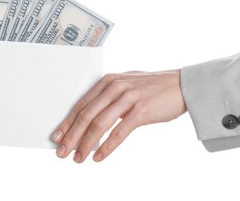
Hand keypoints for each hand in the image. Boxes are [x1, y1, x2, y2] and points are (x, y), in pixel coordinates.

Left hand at [51, 70, 186, 162]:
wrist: (182, 85)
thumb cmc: (151, 88)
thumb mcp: (125, 85)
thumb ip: (107, 97)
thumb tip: (87, 117)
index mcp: (107, 82)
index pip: (81, 104)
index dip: (67, 122)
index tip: (57, 137)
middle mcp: (114, 88)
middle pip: (86, 116)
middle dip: (72, 136)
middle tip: (62, 152)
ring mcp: (127, 99)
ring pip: (99, 125)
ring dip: (86, 144)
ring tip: (78, 158)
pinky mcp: (141, 111)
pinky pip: (119, 132)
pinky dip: (107, 147)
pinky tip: (98, 157)